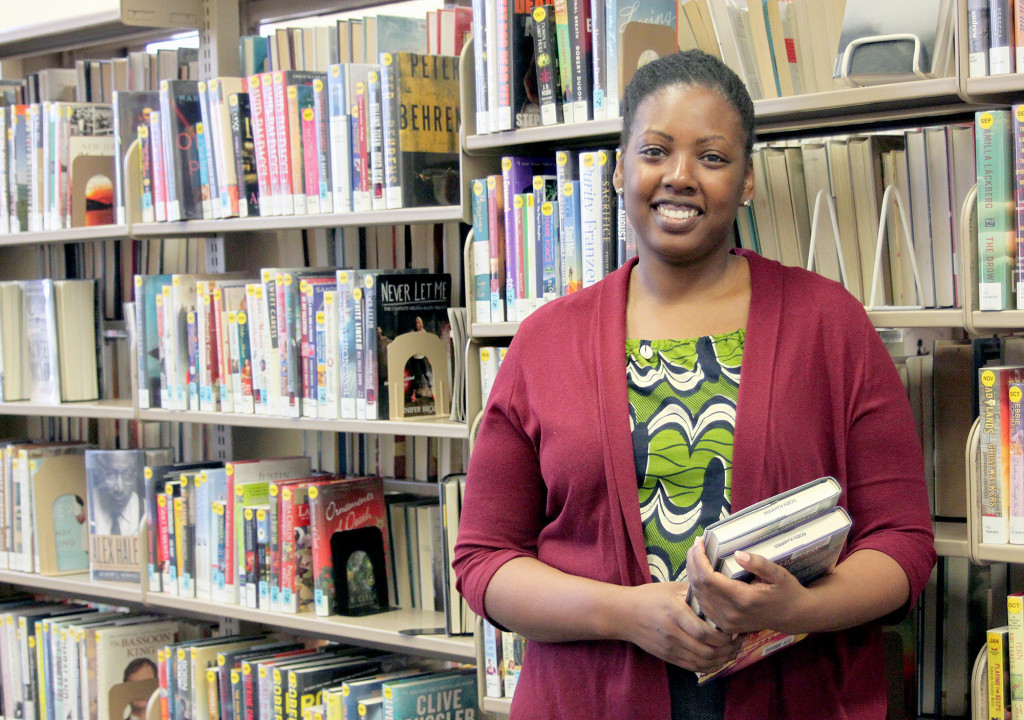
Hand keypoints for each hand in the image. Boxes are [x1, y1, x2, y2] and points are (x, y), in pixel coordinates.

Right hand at [615, 580, 743, 672]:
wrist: (624, 614)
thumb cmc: (649, 597)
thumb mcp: (671, 588)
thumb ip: (695, 592)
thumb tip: (719, 592)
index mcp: (675, 613)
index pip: (705, 632)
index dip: (724, 636)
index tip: (735, 630)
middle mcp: (673, 633)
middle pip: (707, 650)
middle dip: (728, 649)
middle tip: (740, 642)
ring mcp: (670, 648)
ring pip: (703, 662)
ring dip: (722, 659)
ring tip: (733, 651)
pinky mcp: (668, 657)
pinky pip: (693, 667)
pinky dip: (710, 666)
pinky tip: (719, 659)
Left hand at [685, 538, 808, 635]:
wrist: (792, 616)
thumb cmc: (786, 591)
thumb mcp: (778, 574)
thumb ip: (759, 564)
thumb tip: (737, 554)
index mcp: (742, 599)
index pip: (708, 578)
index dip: (698, 559)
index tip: (698, 542)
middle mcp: (730, 613)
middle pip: (699, 586)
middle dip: (692, 563)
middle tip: (695, 545)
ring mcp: (726, 622)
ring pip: (698, 596)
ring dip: (693, 574)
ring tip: (695, 556)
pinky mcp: (724, 626)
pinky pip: (703, 605)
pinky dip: (698, 588)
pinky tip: (700, 574)